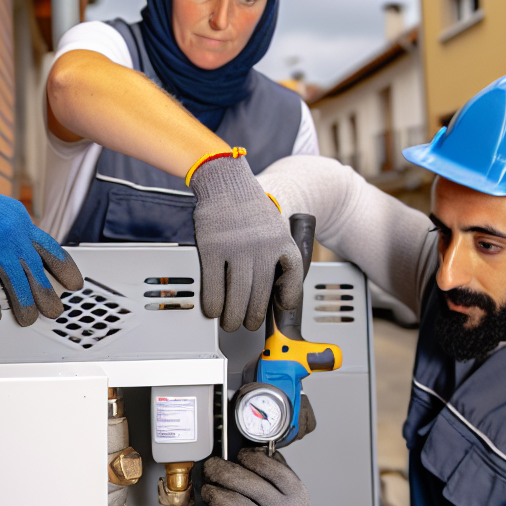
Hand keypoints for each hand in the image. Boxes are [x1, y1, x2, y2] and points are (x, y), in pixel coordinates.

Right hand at [189, 154, 302, 331]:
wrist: (226, 181)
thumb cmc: (248, 206)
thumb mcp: (273, 226)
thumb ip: (274, 253)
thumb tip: (270, 288)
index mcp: (281, 241)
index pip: (293, 276)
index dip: (288, 297)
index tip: (280, 308)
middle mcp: (262, 246)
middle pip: (261, 294)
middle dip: (254, 317)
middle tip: (247, 324)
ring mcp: (237, 248)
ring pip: (237, 295)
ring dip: (233, 316)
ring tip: (230, 323)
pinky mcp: (212, 248)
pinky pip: (214, 284)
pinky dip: (213, 303)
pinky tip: (213, 310)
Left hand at [200, 448, 323, 505]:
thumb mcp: (296, 497)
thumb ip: (279, 472)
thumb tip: (255, 450)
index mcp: (295, 493)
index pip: (270, 467)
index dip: (249, 457)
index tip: (239, 455)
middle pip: (246, 483)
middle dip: (221, 471)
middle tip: (211, 468)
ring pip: (233, 505)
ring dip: (213, 494)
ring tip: (209, 492)